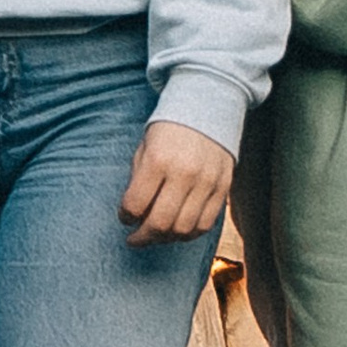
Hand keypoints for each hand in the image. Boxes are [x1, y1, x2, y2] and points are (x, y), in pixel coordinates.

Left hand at [120, 121, 234, 246]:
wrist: (208, 106)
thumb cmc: (169, 129)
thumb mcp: (145, 147)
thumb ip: (138, 180)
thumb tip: (134, 215)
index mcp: (158, 160)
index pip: (135, 204)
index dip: (125, 217)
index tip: (124, 218)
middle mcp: (184, 174)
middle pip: (160, 223)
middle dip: (143, 237)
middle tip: (134, 239)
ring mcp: (206, 183)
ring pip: (183, 229)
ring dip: (165, 239)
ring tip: (156, 236)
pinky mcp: (222, 188)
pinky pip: (205, 224)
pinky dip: (189, 234)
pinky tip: (177, 231)